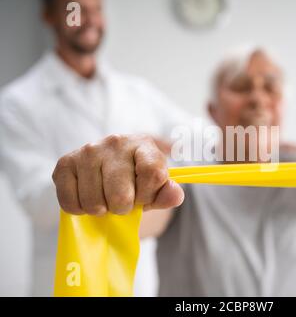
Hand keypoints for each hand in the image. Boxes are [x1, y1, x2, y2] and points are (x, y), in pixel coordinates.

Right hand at [52, 134, 183, 215]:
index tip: (144, 196)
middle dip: (123, 207)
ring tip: (105, 198)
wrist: (108, 165)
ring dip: (102, 209)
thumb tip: (175, 195)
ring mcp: (88, 151)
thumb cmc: (136, 178)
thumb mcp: (156, 186)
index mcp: (144, 144)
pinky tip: (88, 197)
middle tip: (122, 199)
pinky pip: (71, 203)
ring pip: (94, 203)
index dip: (149, 195)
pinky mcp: (65, 163)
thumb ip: (168, 193)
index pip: (153, 174)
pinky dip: (81, 210)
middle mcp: (115, 142)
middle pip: (120, 196)